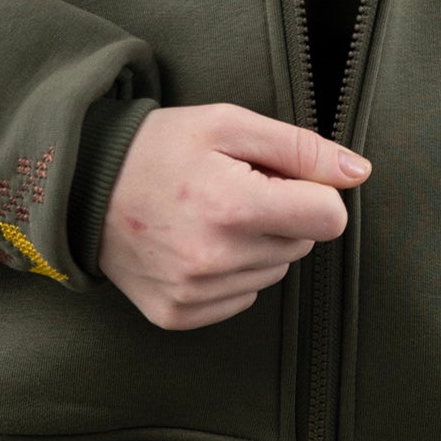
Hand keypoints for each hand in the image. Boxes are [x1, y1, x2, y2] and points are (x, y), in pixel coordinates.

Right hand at [98, 104, 369, 330]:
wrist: (82, 186)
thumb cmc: (159, 147)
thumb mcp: (228, 124)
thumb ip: (300, 148)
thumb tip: (359, 172)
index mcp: (232, 206)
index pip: (328, 217)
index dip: (314, 191)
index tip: (282, 177)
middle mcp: (215, 259)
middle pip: (302, 244)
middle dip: (282, 214)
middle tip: (235, 187)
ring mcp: (195, 294)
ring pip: (273, 272)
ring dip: (256, 243)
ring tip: (210, 213)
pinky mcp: (178, 316)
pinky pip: (241, 298)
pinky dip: (230, 272)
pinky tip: (196, 242)